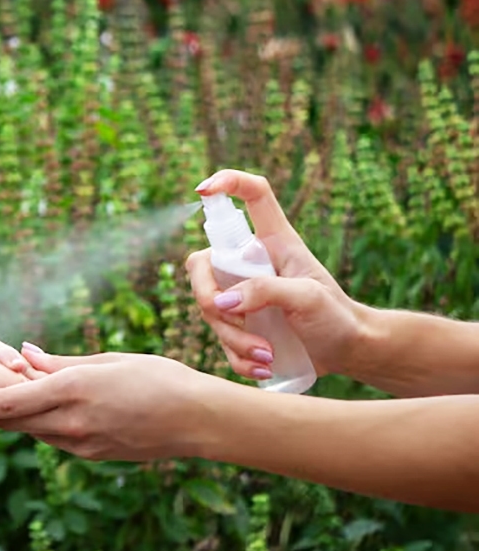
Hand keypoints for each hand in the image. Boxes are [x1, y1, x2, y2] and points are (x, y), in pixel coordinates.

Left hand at [0, 345, 208, 460]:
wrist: (197, 419)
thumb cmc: (158, 378)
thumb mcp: (107, 360)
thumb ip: (60, 362)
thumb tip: (23, 355)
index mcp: (73, 390)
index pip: (7, 401)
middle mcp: (71, 422)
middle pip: (11, 420)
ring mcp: (81, 444)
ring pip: (30, 431)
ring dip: (16, 414)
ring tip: (9, 390)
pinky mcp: (91, 456)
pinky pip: (53, 439)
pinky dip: (41, 423)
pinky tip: (45, 406)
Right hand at [187, 169, 368, 378]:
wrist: (348, 351)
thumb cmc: (336, 315)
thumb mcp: (307, 297)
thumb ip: (265, 292)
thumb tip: (220, 302)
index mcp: (273, 242)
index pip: (251, 195)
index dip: (227, 183)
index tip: (203, 190)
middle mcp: (250, 264)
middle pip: (202, 263)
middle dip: (207, 296)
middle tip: (232, 319)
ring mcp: (241, 295)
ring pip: (209, 309)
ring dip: (233, 338)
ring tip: (268, 356)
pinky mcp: (239, 326)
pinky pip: (220, 341)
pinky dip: (238, 358)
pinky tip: (264, 367)